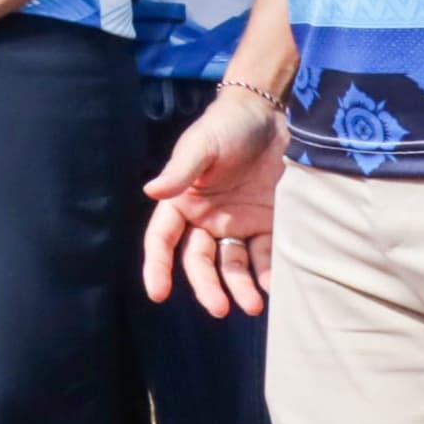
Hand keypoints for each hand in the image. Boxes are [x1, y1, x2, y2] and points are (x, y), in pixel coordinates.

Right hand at [141, 90, 286, 316]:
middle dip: (207, 286)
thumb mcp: (202, 146)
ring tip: (253, 305)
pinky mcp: (267, 223)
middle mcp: (206, 218)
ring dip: (239, 287)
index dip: (157, 266)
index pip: (162, 240)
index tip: (158, 293)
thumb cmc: (227, 127)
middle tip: (218, 308)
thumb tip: (150, 192)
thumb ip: (180, 172)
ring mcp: (237, 223)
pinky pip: (265, 254)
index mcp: (182, 202)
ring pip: (233, 264)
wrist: (272, 115)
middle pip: (199, 260)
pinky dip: (268, 272)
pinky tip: (273, 285)